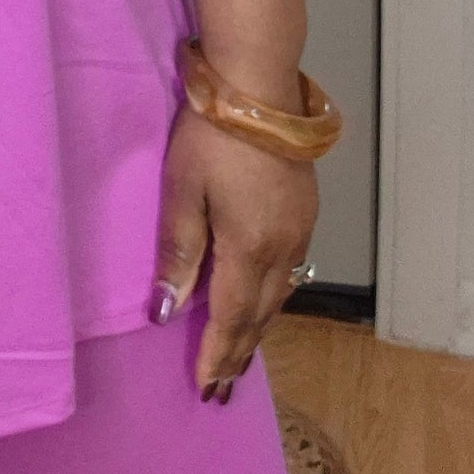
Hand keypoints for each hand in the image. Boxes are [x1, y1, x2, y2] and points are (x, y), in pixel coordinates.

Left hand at [151, 107, 316, 396]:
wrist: (259, 85)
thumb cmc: (211, 135)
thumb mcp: (181, 190)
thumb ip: (178, 252)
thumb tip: (168, 311)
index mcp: (249, 247)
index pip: (230, 316)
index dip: (218, 354)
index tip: (206, 388)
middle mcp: (282, 248)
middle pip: (260, 314)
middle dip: (239, 352)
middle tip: (223, 388)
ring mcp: (299, 230)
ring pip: (279, 296)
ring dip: (258, 328)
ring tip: (240, 356)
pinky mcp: (305, 211)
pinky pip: (289, 273)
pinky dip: (272, 299)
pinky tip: (262, 302)